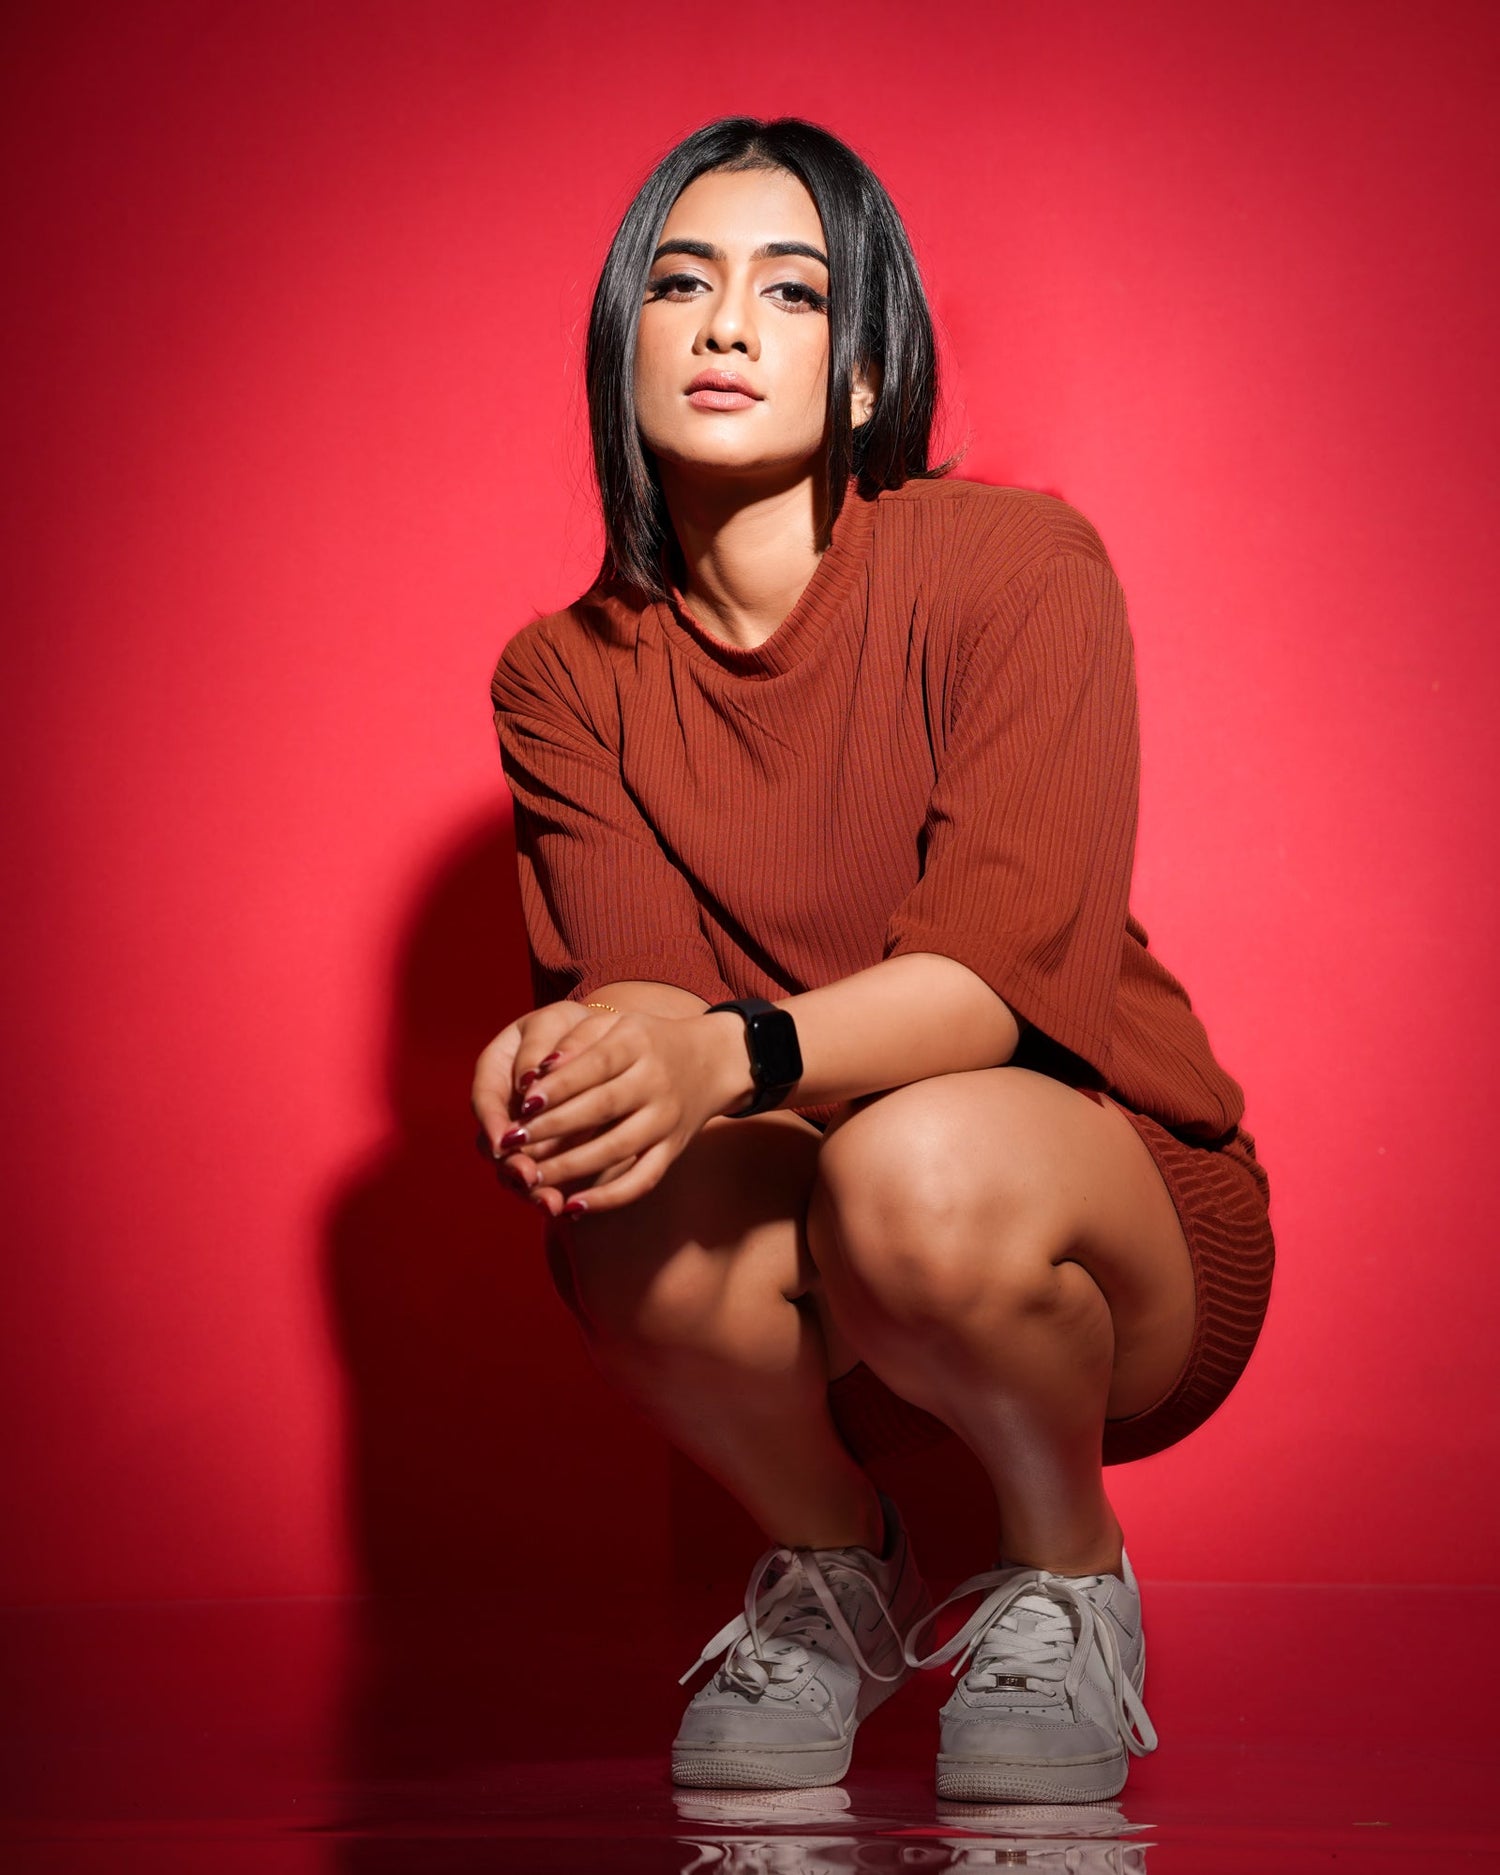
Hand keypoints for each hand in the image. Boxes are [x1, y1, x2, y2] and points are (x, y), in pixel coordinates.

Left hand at [477, 1007, 740, 1217]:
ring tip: (530, 1176)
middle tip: (513, 1143)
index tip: (521, 1103)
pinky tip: (573, 1207)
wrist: (711, 1062)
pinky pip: (642, 1179)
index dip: (558, 1085)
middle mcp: (656, 1081)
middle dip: (553, 1128)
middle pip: (602, 1108)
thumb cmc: (646, 1041)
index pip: (594, 1065)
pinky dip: (609, 1198)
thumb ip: (577, 1039)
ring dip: (571, 1166)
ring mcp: (666, 1119)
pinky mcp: (673, 1150)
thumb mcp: (616, 1024)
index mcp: (637, 1042)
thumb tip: (537, 1070)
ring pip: (617, 1148)